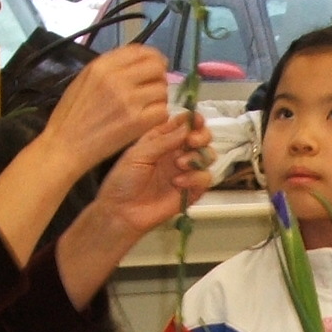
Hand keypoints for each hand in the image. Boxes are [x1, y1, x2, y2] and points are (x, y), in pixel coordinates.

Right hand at [39, 45, 173, 173]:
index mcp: (102, 65)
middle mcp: (117, 78)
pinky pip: (163, 111)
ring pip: (162, 90)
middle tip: (152, 88)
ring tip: (146, 107)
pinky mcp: (137, 122)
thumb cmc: (71, 114)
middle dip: (159, 77)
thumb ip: (110, 67)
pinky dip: (158, 116)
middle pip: (157, 67)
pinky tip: (147, 120)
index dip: (154, 57)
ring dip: (158, 98)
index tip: (156, 65)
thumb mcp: (84, 79)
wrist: (64, 145)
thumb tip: (137, 62)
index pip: (141, 51)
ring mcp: (129, 100)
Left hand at [86, 108, 214, 239]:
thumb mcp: (139, 154)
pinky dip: (195, 178)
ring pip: (208, 156)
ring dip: (198, 157)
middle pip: (202, 138)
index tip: (196, 120)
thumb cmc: (124, 181)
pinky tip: (178, 183)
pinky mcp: (192, 190)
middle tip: (191, 142)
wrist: (123, 212)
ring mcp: (185, 172)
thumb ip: (164, 140)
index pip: (184, 124)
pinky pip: (206, 179)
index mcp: (162, 140)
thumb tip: (187, 127)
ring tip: (180, 165)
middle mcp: (177, 153)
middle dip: (201, 136)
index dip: (193, 119)